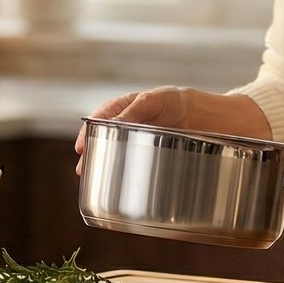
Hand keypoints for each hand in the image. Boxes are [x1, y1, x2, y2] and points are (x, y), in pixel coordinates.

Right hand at [74, 86, 193, 172]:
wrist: (203, 114)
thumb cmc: (175, 101)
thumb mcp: (152, 101)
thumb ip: (133, 111)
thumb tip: (111, 123)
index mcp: (124, 107)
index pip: (99, 120)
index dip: (86, 133)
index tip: (80, 147)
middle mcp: (128, 124)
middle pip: (102, 139)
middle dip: (91, 153)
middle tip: (82, 169)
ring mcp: (138, 139)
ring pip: (115, 152)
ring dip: (103, 164)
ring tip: (94, 178)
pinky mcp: (150, 153)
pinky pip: (132, 161)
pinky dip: (123, 170)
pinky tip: (117, 181)